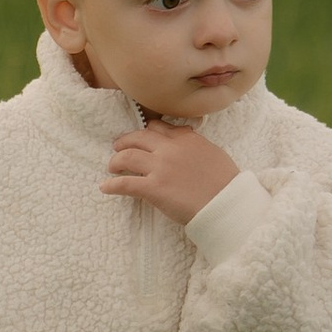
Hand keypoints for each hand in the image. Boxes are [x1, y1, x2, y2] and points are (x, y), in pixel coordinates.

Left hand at [103, 121, 238, 225]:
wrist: (226, 203)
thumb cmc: (226, 183)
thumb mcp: (213, 153)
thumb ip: (196, 144)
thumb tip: (188, 139)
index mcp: (186, 139)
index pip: (159, 127)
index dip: (146, 132)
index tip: (141, 138)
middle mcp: (170, 149)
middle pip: (138, 138)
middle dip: (125, 142)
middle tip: (118, 148)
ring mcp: (160, 168)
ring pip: (127, 157)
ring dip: (116, 161)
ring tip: (111, 167)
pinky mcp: (153, 188)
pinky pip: (125, 183)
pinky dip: (112, 185)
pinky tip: (105, 187)